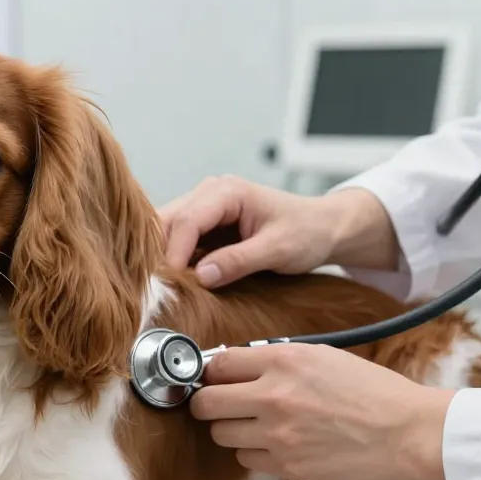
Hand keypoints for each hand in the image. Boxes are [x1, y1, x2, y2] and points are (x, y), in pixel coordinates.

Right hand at [159, 176, 399, 287]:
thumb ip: (239, 261)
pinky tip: (174, 279)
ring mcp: (205, 207)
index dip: (174, 253)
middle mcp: (210, 193)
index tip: (169, 284)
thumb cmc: (306, 232)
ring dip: (163, 257)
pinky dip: (173, 258)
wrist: (323, 228)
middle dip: (160, 254)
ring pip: (167, 229)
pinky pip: (178, 238)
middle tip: (157, 288)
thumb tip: (202, 276)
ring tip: (164, 286)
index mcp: (227, 191)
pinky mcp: (205, 223)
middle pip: (168, 221)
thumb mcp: (277, 249)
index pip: (187, 220)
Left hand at [189, 344, 453, 479]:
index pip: (217, 364)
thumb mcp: (322, 356)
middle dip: (208, 403)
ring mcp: (277, 435)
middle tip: (219, 404)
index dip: (211, 372)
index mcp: (282, 361)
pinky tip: (276, 444)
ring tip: (255, 425)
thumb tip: (236, 367)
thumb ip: (276, 360)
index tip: (213, 378)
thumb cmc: (371, 391)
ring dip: (231, 429)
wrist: (407, 431)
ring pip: (221, 435)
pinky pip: (246, 460)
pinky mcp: (286, 466)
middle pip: (206, 403)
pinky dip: (254, 454)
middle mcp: (273, 396)